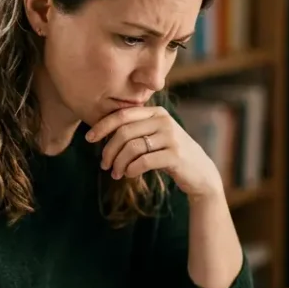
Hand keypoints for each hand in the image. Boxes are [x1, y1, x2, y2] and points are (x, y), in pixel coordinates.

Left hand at [86, 106, 222, 199]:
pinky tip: (129, 174)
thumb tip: (101, 132)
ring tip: (116, 173)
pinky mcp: (175, 156)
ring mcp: (171, 138)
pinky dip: (131, 169)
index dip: (102, 126)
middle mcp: (164, 121)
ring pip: (132, 148)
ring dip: (119, 163)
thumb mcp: (155, 136)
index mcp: (156, 112)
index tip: (89, 139)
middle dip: (109, 150)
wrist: (199, 172)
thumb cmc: (170, 154)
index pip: (122, 115)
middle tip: (104, 165)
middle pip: (124, 132)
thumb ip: (135, 130)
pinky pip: (144, 161)